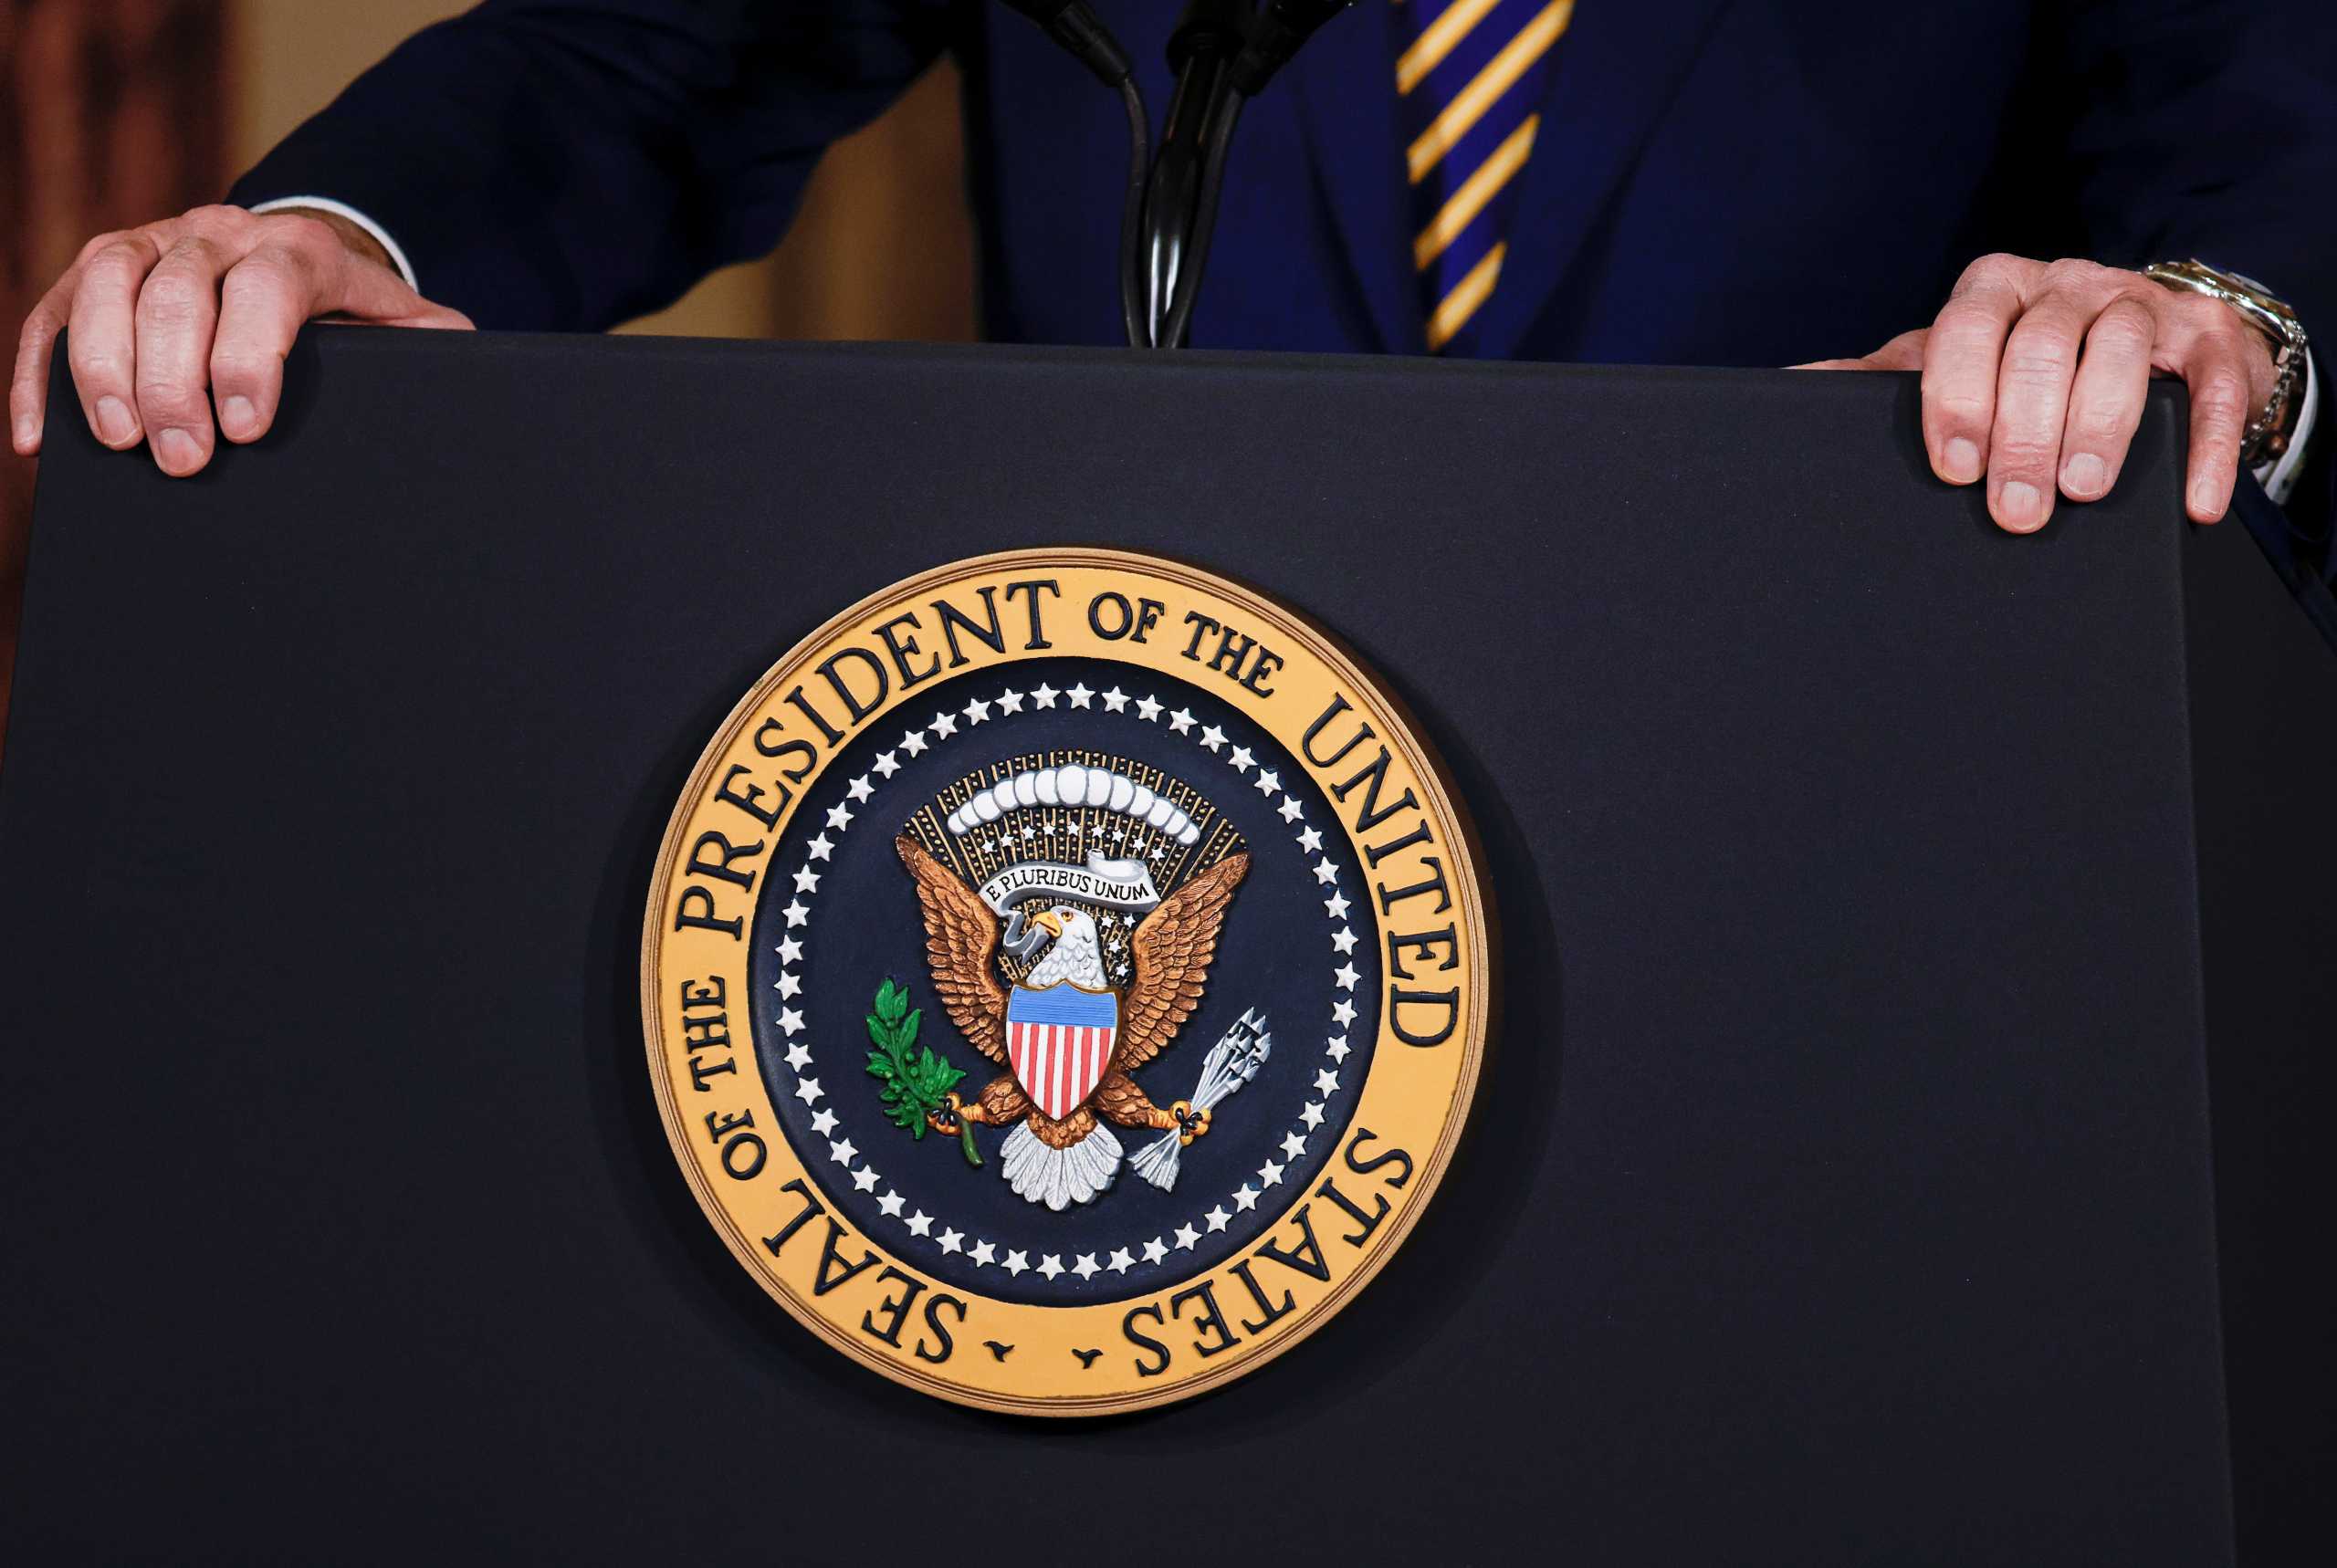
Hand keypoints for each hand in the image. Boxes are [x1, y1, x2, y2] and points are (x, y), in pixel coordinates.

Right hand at [10, 204, 469, 477]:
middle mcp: (217, 233)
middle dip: (173, 379)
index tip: (245, 426)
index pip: (268, 288)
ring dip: (102, 365)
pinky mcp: (102, 269)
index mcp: (296, 250)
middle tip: (181, 458)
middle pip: (178, 290)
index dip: (249, 354)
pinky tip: (37, 437)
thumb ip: (429, 341)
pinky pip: (53, 311)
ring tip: (115, 442)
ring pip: (106, 283)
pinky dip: (39, 371)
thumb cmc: (348, 311)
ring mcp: (152, 242)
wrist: (296, 254)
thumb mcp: (398, 322)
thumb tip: (465, 359)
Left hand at [1803, 255, 2276, 531]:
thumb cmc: (2024, 363)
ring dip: (2101, 424)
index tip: (1954, 467)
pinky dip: (2207, 445)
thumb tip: (1792, 386)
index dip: (1958, 396)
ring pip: (2121, 348)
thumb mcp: (1954, 362)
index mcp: (1994, 291)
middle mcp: (2066, 285)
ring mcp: (2141, 305)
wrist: (2142, 339)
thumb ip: (1886, 377)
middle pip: (2043, 345)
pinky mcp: (2210, 338)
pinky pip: (2214, 385)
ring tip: (2082, 491)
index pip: (1969, 327)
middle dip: (2026, 432)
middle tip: (2015, 508)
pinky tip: (2193, 501)